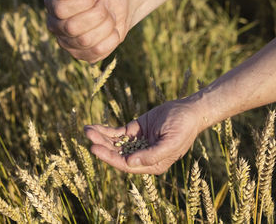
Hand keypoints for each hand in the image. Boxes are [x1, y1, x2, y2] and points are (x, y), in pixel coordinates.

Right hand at [44, 0, 131, 62]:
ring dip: (106, 24)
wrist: (120, 7)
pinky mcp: (85, 56)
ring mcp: (68, 45)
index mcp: (52, 7)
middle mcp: (56, 28)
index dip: (83, 1)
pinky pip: (99, 50)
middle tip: (104, 5)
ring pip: (86, 40)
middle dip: (96, 13)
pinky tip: (112, 29)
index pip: (60, 10)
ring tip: (109, 16)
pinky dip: (112, 37)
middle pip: (71, 27)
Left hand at [85, 98, 202, 173]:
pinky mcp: (134, 130)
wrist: (188, 110)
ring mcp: (137, 143)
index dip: (110, 158)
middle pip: (117, 154)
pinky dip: (105, 131)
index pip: (126, 165)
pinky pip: (116, 133)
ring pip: (114, 144)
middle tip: (89, 137)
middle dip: (102, 146)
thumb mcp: (171, 142)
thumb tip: (130, 163)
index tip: (95, 149)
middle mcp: (142, 156)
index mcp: (152, 164)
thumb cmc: (183, 127)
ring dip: (100, 138)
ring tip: (87, 130)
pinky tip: (93, 127)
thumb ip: (152, 154)